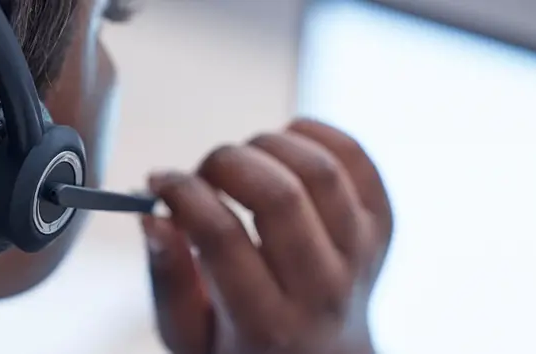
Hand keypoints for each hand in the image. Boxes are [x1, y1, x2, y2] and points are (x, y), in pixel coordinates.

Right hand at [142, 119, 393, 353]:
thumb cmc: (246, 346)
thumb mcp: (191, 338)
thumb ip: (169, 282)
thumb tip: (154, 217)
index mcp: (265, 326)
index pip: (222, 239)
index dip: (183, 194)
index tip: (160, 181)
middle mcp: (321, 291)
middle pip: (279, 197)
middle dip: (226, 162)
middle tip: (205, 172)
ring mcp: (360, 256)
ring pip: (320, 170)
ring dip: (270, 145)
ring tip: (244, 160)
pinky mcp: (382, 228)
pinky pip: (358, 160)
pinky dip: (317, 136)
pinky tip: (285, 148)